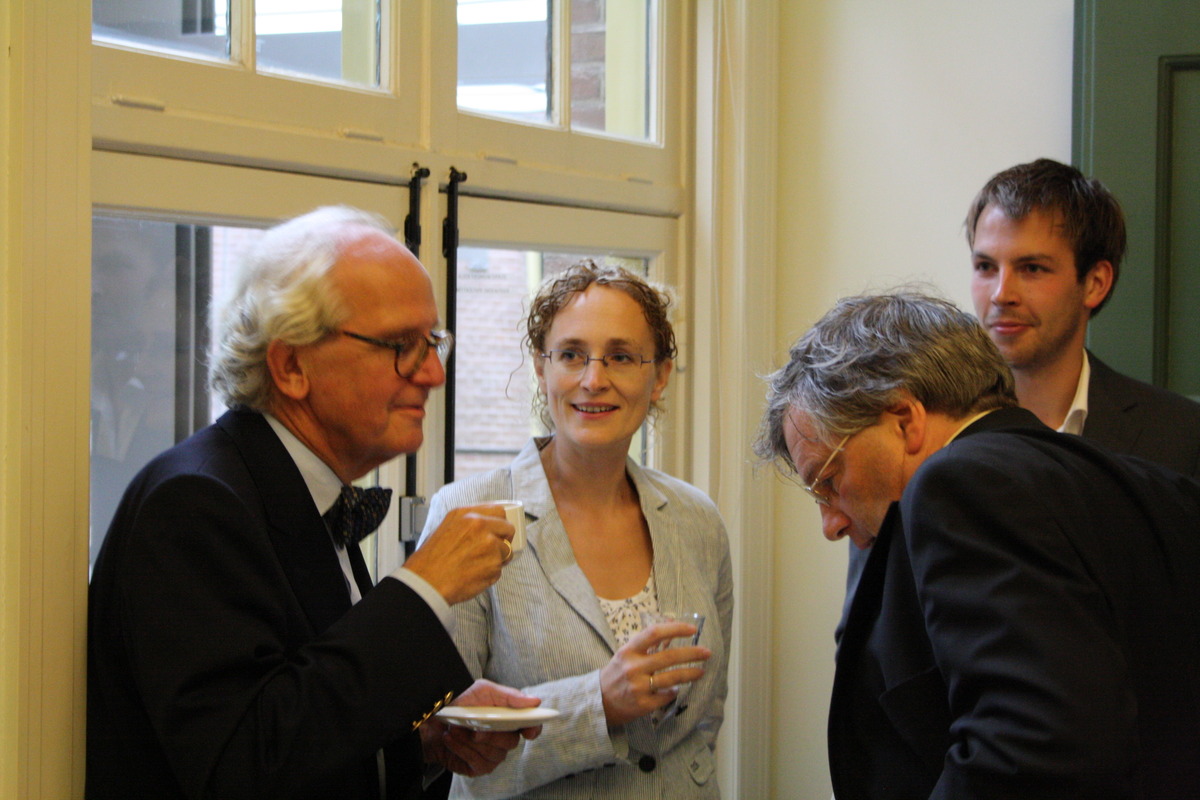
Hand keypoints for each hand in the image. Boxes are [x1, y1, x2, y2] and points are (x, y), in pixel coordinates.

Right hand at [404, 505, 514, 603]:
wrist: (427, 582)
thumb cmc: (431, 559)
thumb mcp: (446, 527)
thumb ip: (468, 522)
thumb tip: (486, 524)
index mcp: (467, 515)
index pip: (498, 511)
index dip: (500, 522)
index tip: (499, 529)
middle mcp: (480, 526)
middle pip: (508, 528)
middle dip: (504, 539)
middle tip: (495, 548)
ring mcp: (490, 545)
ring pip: (506, 550)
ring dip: (497, 558)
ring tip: (477, 564)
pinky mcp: (494, 565)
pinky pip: (500, 569)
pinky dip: (491, 573)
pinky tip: (474, 574)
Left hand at [421, 679, 541, 776]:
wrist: (429, 719)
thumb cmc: (458, 702)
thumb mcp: (482, 690)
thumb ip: (509, 696)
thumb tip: (534, 702)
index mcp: (509, 717)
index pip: (530, 726)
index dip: (533, 728)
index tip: (528, 730)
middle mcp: (503, 737)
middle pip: (512, 742)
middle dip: (493, 735)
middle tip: (476, 727)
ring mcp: (491, 754)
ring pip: (494, 754)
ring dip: (471, 741)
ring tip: (456, 728)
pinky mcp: (477, 767)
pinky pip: (478, 762)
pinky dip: (463, 749)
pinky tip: (451, 739)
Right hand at [599, 622, 710, 726]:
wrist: (599, 701)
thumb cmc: (617, 673)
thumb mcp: (627, 654)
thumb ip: (648, 642)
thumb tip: (671, 624)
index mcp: (629, 651)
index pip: (654, 633)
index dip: (675, 629)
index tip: (692, 629)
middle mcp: (633, 667)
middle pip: (669, 657)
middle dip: (692, 653)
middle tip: (706, 652)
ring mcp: (638, 687)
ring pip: (672, 678)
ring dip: (690, 673)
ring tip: (701, 671)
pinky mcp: (643, 705)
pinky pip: (666, 695)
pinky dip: (674, 691)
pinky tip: (677, 688)